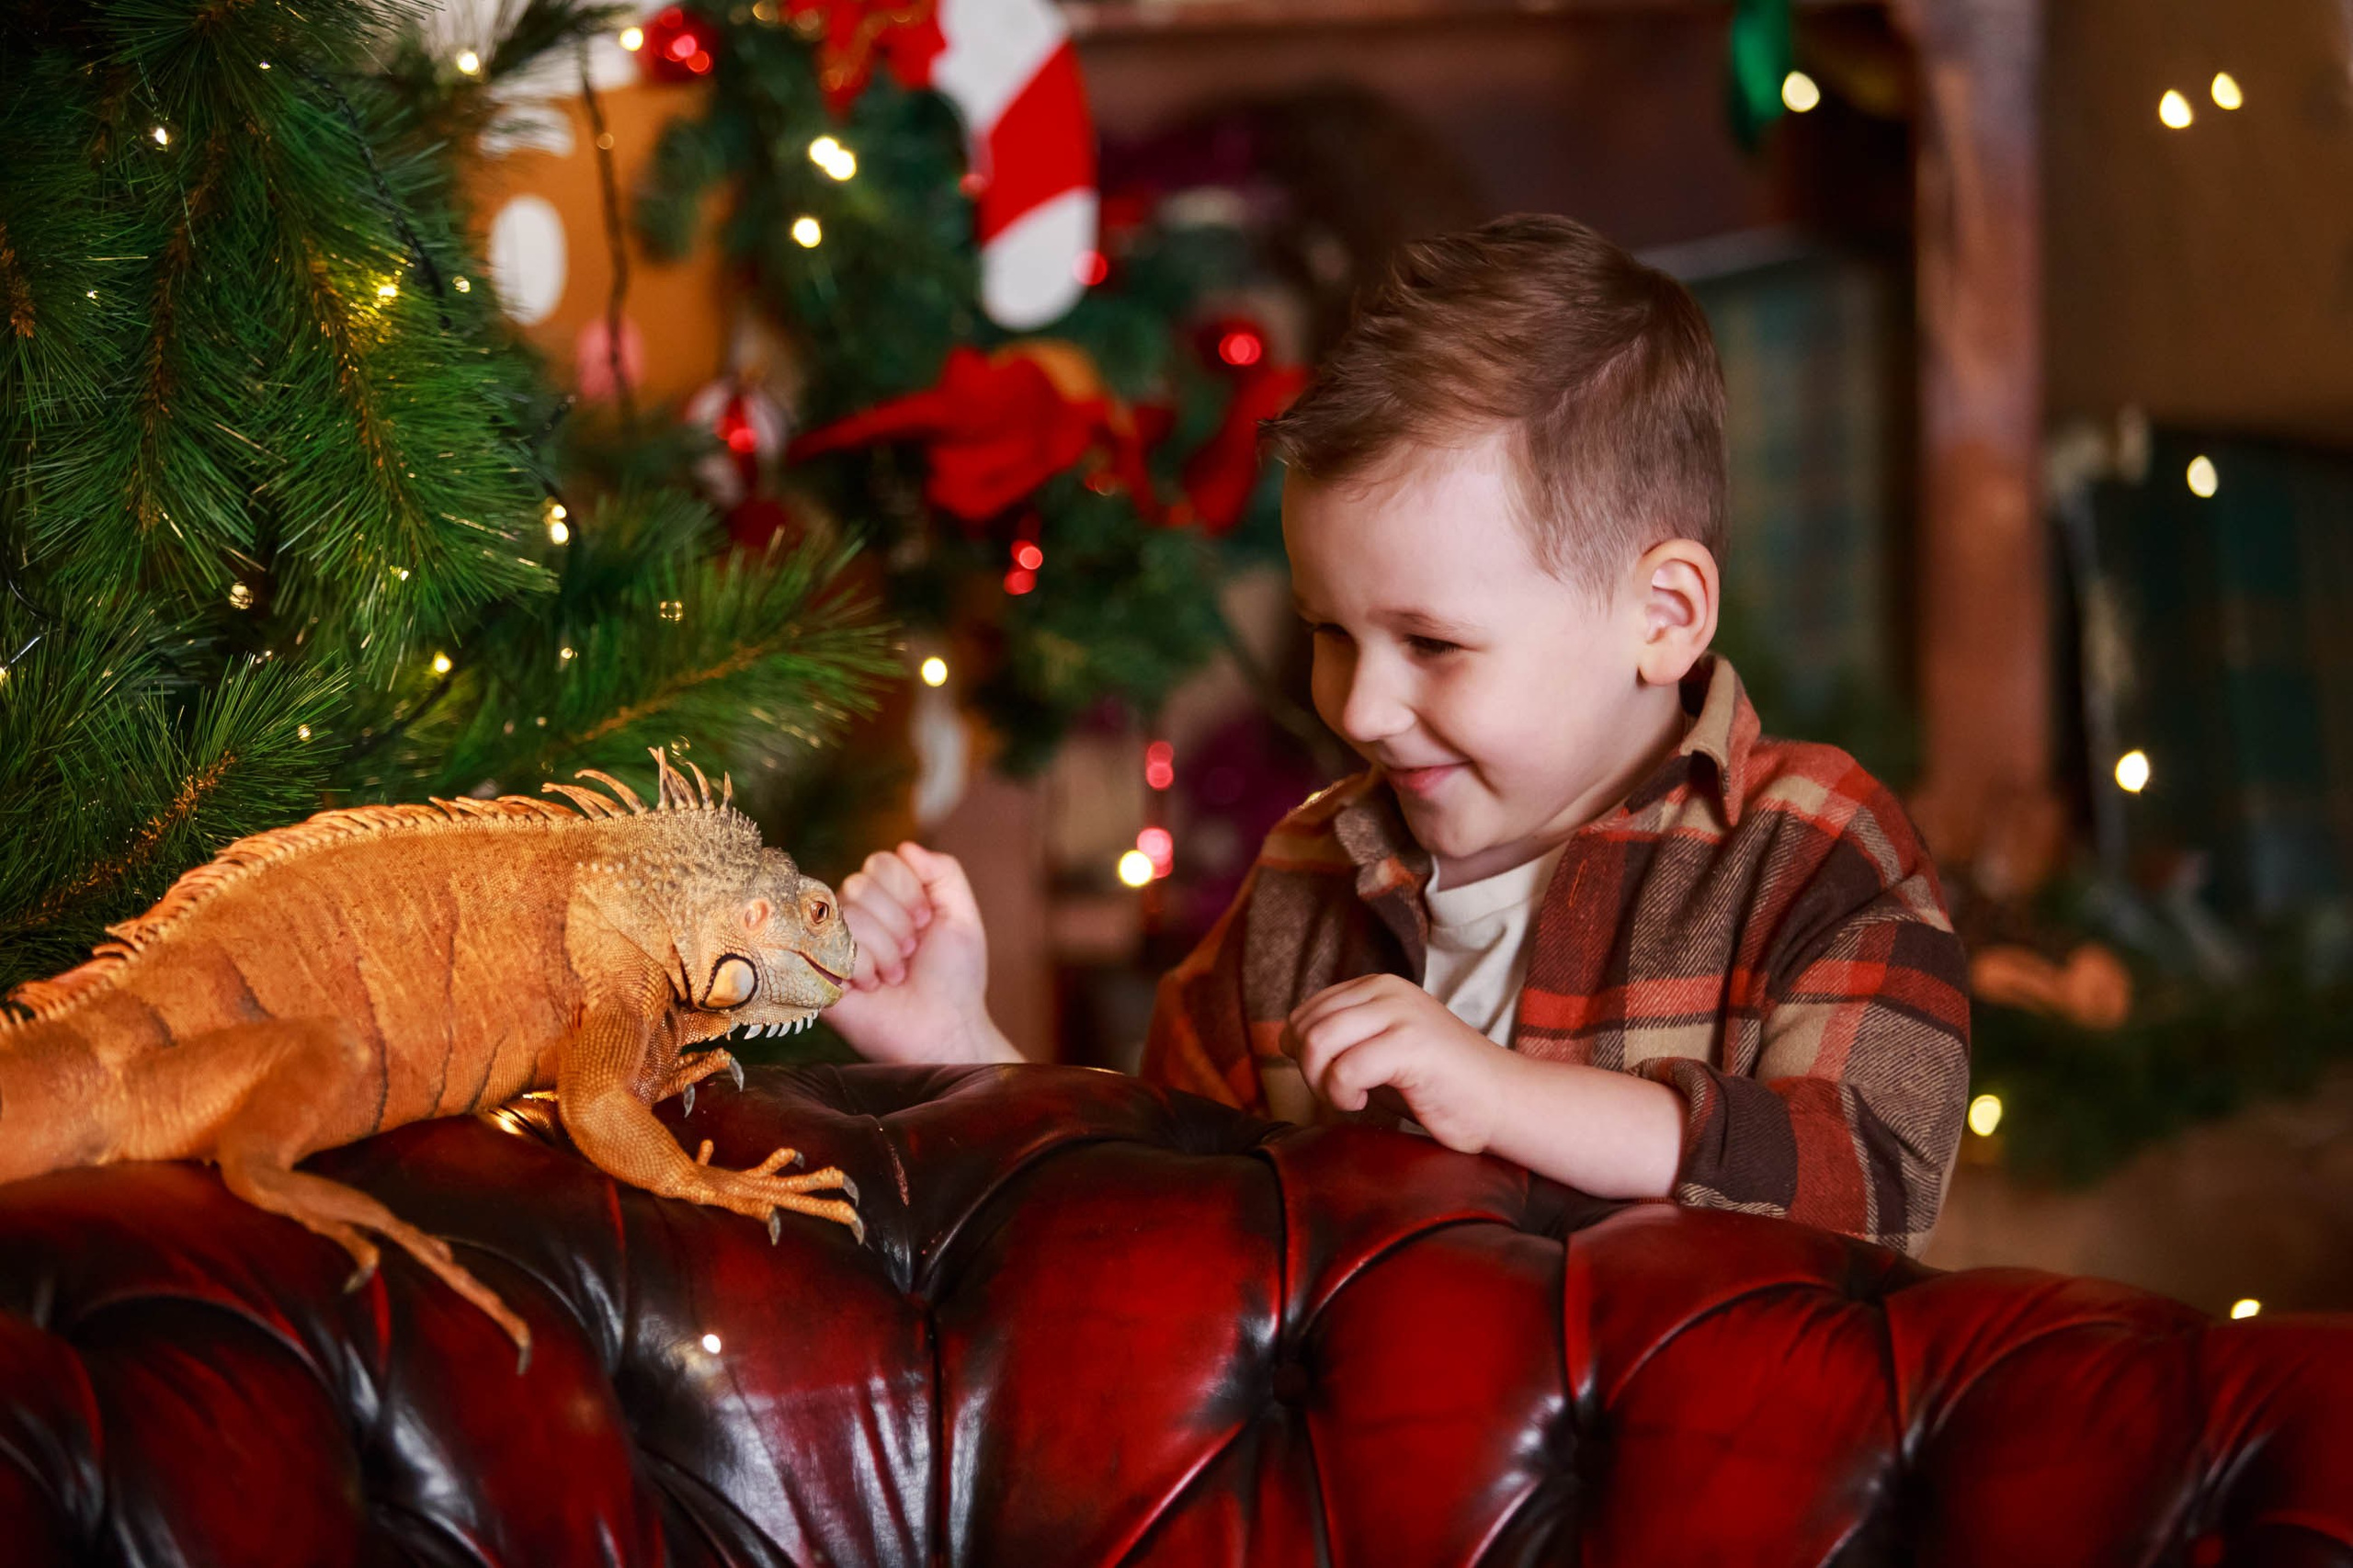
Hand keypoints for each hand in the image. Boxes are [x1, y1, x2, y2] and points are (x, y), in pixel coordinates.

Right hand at [823, 842, 1017, 1065]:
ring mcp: (830, 944)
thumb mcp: (961, 917)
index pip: (880, 861)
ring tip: (893, 976)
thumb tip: (905, 846)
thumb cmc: (954, 979)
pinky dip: (862, 967)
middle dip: (898, 924)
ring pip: (846, 913)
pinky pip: (828, 945)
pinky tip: (871, 987)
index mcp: (885, 899)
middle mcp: (854, 916)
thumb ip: (943, 873)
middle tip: (910, 956)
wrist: (945, 1029)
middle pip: (859, 884)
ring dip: (884, 950)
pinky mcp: (814, 973)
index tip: (925, 925)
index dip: (908, 891)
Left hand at [1281, 974, 1506, 1152]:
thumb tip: (1283, 1039)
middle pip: (1306, 1026)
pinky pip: (1345, 1069)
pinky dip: (1343, 1095)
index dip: (1304, 1055)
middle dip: (1309, 1070)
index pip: (1306, 1013)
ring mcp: (1400, 1013)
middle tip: (1341, 1095)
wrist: (1502, 1102)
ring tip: (1350, 1099)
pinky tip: (1366, 1103)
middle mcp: (1386, 990)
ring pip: (1318, 1042)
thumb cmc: (1439, 1086)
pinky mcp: (1410, 1043)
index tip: (1334, 1081)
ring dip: (1323, 1082)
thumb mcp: (1380, 1050)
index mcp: (1377, 986)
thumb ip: (1339, 1039)